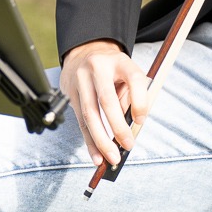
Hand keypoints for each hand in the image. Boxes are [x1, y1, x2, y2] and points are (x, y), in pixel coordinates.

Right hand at [60, 39, 149, 166]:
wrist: (84, 54)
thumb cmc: (113, 70)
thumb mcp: (127, 74)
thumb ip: (131, 97)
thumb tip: (131, 128)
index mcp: (120, 60)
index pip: (134, 79)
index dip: (139, 101)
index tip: (141, 121)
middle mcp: (98, 67)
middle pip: (107, 100)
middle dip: (117, 127)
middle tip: (127, 146)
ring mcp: (81, 80)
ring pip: (90, 114)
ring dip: (101, 140)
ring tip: (112, 158)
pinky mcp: (70, 93)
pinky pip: (80, 122)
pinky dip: (90, 141)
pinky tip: (97, 156)